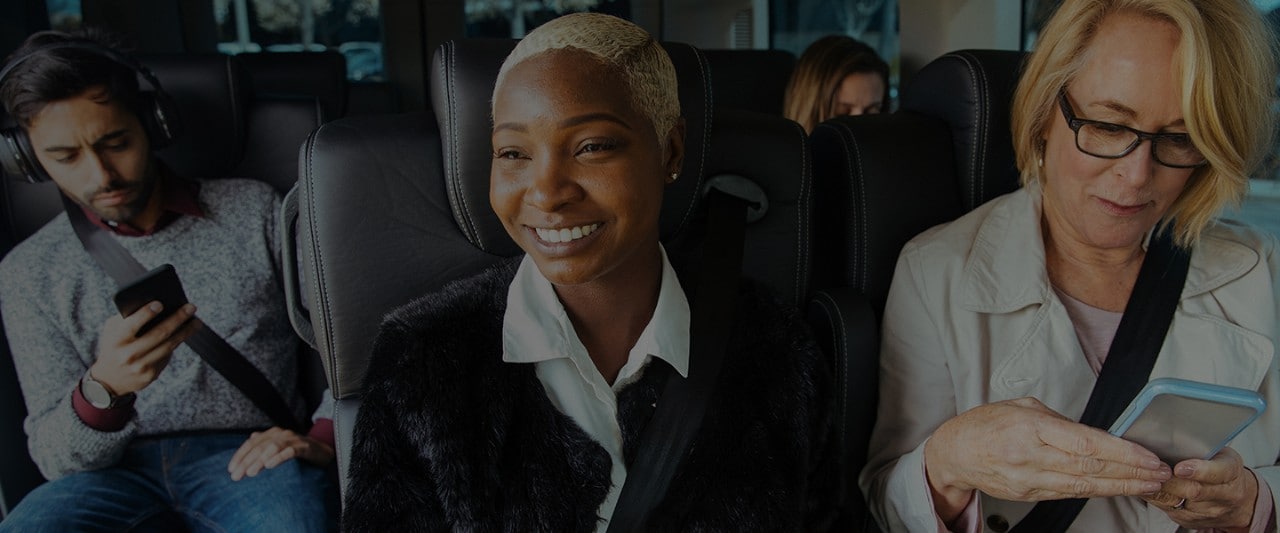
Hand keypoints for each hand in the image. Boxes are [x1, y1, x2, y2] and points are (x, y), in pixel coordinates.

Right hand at [90, 301, 199, 394]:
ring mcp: (141, 366)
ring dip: (186, 332)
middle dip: (177, 319)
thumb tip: (153, 305)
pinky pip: (167, 355)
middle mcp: (128, 355)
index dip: (146, 314)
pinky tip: (185, 333)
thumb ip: (127, 319)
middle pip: (159, 334)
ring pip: (168, 346)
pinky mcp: (151, 374)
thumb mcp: (112, 332)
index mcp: (116, 341)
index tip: (160, 303)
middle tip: (191, 307)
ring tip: (196, 322)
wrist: (109, 381)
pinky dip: (176, 343)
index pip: (132, 325)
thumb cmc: (113, 347)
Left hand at [228, 426, 334, 480]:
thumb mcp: (279, 448)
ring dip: (260, 460)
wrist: (323, 452)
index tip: (230, 469)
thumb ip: (264, 445)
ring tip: (251, 473)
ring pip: (272, 447)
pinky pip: (290, 451)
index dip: (239, 455)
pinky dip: (279, 457)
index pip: (251, 443)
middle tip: (237, 476)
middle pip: (259, 446)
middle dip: (246, 461)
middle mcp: (281, 433)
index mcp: (272, 433)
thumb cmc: (298, 451)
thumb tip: (250, 439)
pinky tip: (270, 465)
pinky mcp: (304, 446)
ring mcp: (293, 439)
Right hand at [924, 397, 1171, 520]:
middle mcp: (1030, 456)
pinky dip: (1099, 492)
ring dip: (1122, 486)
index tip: (1148, 455)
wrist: (955, 453)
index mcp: (1029, 427)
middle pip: (1090, 468)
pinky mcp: (1029, 494)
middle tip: (1161, 472)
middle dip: (1131, 472)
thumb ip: (1059, 421)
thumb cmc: (986, 424)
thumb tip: (1096, 434)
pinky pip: (1070, 494)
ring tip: (1150, 484)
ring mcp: (1029, 479)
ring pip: (1084, 486)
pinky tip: (1119, 489)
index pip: (1085, 444)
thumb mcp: (1022, 407)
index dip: (1122, 452)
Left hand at [1145, 447, 1257, 531]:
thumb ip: (1200, 445)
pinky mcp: (1191, 520)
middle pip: (1193, 491)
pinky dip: (1154, 496)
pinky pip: (1167, 509)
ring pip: (1176, 502)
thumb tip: (1172, 433)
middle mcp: (1225, 495)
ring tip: (1146, 475)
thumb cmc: (1221, 468)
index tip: (1179, 468)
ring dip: (1159, 488)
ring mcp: (1208, 511)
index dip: (1197, 470)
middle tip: (1153, 469)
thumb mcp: (1219, 451)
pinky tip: (1147, 485)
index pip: (1217, 472)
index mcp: (1232, 471)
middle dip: (1171, 480)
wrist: (1237, 501)